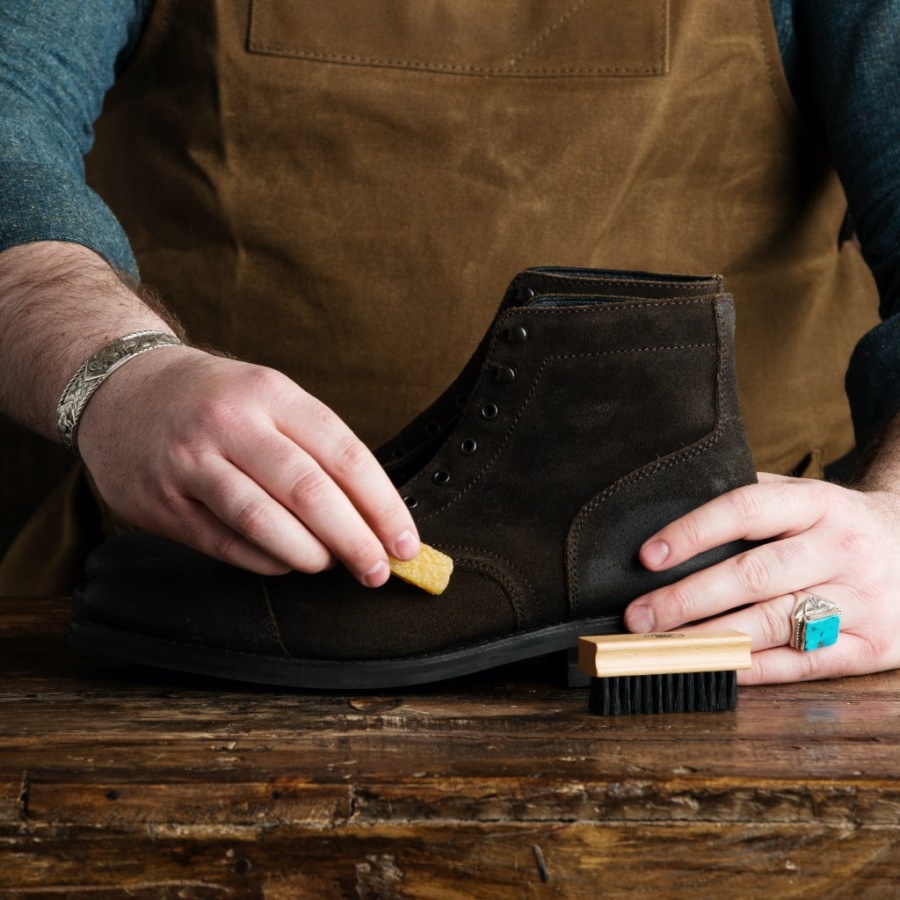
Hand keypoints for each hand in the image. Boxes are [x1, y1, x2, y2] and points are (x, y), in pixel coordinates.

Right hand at [78, 346, 419, 584]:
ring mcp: (191, 462)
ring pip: (264, 520)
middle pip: (309, 491)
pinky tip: (286, 563)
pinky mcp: (161, 501)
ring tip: (331, 565)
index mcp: (271, 393)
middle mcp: (231, 423)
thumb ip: (313, 447)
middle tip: (379, 569)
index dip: (382, 504)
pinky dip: (266, 561)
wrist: (120, 387)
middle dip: (355, 539)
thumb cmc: (212, 400)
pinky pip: (225, 543)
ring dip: (310, 554)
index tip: (404, 540)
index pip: (344, 454)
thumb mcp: (267, 396)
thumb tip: (371, 513)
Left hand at [623, 473, 899, 682]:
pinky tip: (716, 668)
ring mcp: (862, 599)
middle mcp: (841, 549)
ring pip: (775, 622)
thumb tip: (670, 511)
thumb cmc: (839, 524)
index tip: (648, 556)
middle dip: (687, 598)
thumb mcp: (806, 497)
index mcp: (818, 503)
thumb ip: (751, 500)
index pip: (745, 511)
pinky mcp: (874, 645)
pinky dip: (755, 669)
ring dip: (712, 638)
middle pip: (753, 575)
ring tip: (664, 647)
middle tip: (639, 616)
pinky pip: (805, 663)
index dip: (693, 532)